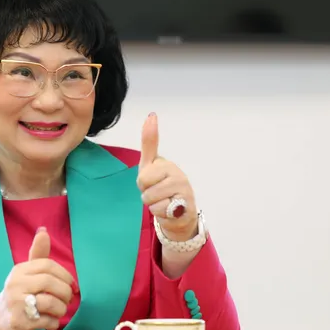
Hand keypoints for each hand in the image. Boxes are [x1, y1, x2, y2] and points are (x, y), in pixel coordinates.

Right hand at [0, 227, 76, 329]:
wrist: (0, 323)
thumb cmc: (20, 294)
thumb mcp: (27, 273)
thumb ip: (38, 253)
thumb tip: (43, 230)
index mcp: (20, 270)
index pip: (48, 265)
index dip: (65, 275)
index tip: (71, 284)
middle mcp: (15, 284)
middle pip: (50, 282)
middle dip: (65, 292)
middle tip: (68, 299)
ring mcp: (16, 303)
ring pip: (50, 302)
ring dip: (62, 308)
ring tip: (60, 310)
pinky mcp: (19, 322)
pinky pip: (47, 320)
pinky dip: (54, 322)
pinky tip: (51, 321)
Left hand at [137, 113, 198, 240]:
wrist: (178, 214)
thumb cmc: (161, 186)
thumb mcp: (150, 165)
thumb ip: (149, 142)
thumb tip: (152, 114)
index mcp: (166, 164)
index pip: (143, 174)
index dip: (143, 182)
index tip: (151, 176)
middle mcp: (177, 174)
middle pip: (144, 186)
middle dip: (147, 193)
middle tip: (157, 193)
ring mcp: (183, 190)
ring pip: (151, 199)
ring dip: (153, 205)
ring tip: (163, 202)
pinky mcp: (186, 206)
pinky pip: (160, 210)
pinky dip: (161, 214)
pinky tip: (169, 211)